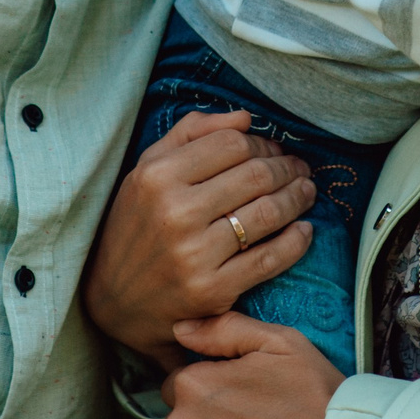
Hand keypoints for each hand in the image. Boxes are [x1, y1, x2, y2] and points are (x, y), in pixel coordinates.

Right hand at [83, 110, 317, 365]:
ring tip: (307, 191)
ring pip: (268, 213)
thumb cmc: (135, 225)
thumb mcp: (147, 169)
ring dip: (298, 198)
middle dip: (288, 168)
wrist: (112, 300)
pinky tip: (305, 230)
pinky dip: (296, 241)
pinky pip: (269, 259)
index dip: (262, 144)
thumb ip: (191, 133)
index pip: (232, 144)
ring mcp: (194, 254)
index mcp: (158, 176)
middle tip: (300, 169)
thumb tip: (245, 118)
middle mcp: (175, 212)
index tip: (274, 150)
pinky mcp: (212, 291)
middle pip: (256, 175)